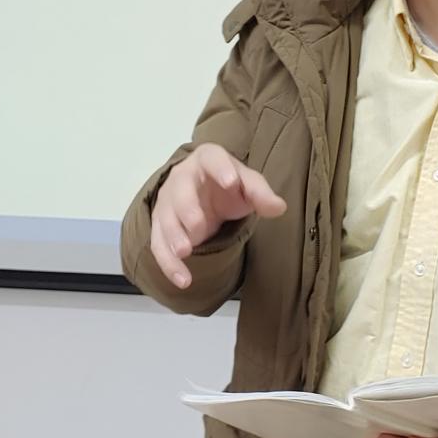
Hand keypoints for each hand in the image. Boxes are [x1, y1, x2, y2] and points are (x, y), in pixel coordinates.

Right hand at [150, 142, 287, 289]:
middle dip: (187, 209)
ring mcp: (168, 202)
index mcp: (207, 160)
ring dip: (173, 237)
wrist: (205, 193)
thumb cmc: (229, 186)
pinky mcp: (161, 225)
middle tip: (198, 227)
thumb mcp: (247, 185)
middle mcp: (182, 177)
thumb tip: (278, 207)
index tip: (232, 182)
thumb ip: (260, 193)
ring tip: (185, 253)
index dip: (221, 168)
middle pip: (180, 191)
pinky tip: (183, 280)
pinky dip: (169, 264)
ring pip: (165, 219)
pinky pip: (159, 244)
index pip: (212, 158)